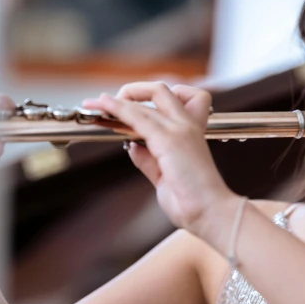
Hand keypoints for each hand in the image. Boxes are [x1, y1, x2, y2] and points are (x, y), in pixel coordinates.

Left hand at [81, 82, 236, 233]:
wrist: (209, 212)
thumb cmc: (192, 201)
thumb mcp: (164, 177)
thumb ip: (149, 160)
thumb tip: (133, 147)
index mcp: (191, 133)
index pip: (176, 100)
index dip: (151, 100)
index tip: (129, 109)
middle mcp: (188, 126)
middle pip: (160, 91)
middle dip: (133, 91)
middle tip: (110, 104)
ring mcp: (180, 130)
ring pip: (147, 100)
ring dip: (116, 101)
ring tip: (94, 104)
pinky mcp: (170, 140)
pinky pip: (139, 117)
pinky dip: (118, 109)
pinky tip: (104, 106)